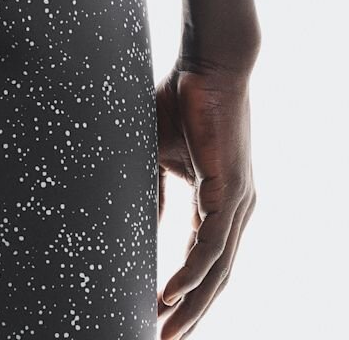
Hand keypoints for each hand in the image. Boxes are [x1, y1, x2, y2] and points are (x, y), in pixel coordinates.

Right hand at [156, 64, 255, 338]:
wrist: (206, 65)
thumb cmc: (181, 103)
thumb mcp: (160, 157)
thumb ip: (154, 193)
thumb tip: (141, 228)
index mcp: (218, 201)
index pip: (204, 260)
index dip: (185, 292)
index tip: (159, 316)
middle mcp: (234, 209)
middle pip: (215, 277)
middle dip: (190, 313)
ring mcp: (237, 201)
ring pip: (216, 269)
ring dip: (190, 304)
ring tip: (165, 332)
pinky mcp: (231, 189)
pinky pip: (211, 243)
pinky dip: (191, 272)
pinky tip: (170, 294)